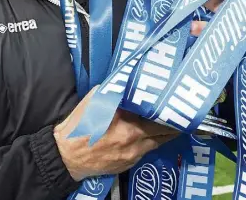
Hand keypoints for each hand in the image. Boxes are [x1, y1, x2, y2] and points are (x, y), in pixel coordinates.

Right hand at [54, 87, 178, 180]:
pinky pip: (147, 150)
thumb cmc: (79, 126)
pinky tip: (151, 134)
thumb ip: (114, 91)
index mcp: (125, 121)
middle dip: (173, 122)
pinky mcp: (129, 163)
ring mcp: (133, 154)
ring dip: (166, 133)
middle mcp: (133, 138)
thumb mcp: (95, 100)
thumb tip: (128, 81)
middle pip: (165, 131)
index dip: (168, 107)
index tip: (175, 100)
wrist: (66, 156)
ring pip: (159, 142)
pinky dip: (151, 141)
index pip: (157, 114)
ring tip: (171, 122)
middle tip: (178, 112)